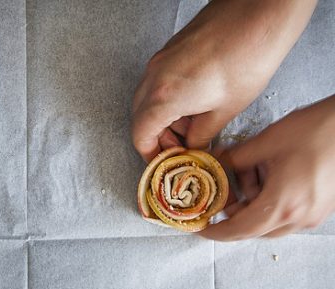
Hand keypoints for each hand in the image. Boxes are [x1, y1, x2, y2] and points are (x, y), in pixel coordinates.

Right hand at [131, 0, 317, 161]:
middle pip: (139, 117)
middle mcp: (155, 77)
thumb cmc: (248, 56)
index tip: (162, 162)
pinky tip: (193, 103)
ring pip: (147, 99)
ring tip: (191, 126)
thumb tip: (194, 144)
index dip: (150, 153)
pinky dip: (168, 99)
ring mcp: (160, 61)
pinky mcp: (170, 50)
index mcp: (164, 97)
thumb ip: (202, 134)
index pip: (140, 135)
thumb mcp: (226, 109)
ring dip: (163, 118)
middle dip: (156, 137)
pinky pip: (158, 82)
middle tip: (178, 148)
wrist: (259, 15)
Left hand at [201, 95, 334, 240]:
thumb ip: (233, 159)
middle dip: (234, 212)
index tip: (201, 227)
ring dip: (253, 203)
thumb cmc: (317, 130)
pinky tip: (269, 173)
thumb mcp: (265, 143)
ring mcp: (313, 215)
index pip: (239, 230)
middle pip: (253, 228)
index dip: (216, 231)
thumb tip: (212, 162)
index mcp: (282, 205)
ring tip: (251, 171)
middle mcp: (299, 217)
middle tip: (223, 190)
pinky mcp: (321, 207)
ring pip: (270, 221)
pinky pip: (287, 213)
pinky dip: (271, 200)